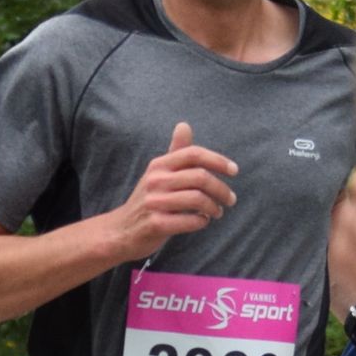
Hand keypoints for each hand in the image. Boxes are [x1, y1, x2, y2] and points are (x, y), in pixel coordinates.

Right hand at [106, 122, 237, 262]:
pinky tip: (202, 221)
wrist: (121, 230)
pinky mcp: (156, 224)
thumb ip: (175, 152)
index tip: (234, 170)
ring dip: (214, 207)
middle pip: (200, 177)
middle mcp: (156, 180)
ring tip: (217, 212)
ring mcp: (154, 202)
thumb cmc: (149, 200)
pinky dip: (202, 221)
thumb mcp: (158, 173)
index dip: (218, 160)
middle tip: (231, 199)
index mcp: (159, 165)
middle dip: (222, 189)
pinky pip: (190, 221)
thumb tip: (184, 125)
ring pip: (198, 199)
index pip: (194, 154)